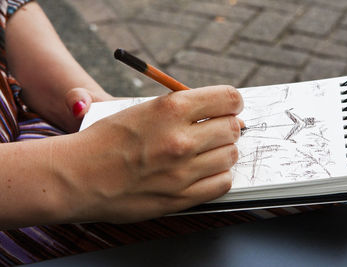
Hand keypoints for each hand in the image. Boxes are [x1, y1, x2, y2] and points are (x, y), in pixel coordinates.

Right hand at [56, 85, 243, 223]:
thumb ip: (177, 105)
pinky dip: (220, 175)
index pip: (227, 98)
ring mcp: (182, 171)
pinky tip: (207, 171)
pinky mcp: (180, 198)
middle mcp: (180, 139)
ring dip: (224, 151)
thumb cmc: (104, 140)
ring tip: (210, 150)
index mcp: (170, 108)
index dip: (233, 101)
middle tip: (219, 129)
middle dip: (230, 126)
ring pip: (231, 156)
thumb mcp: (139, 108)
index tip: (232, 106)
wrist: (76, 177)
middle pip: (233, 128)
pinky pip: (222, 183)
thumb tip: (211, 106)